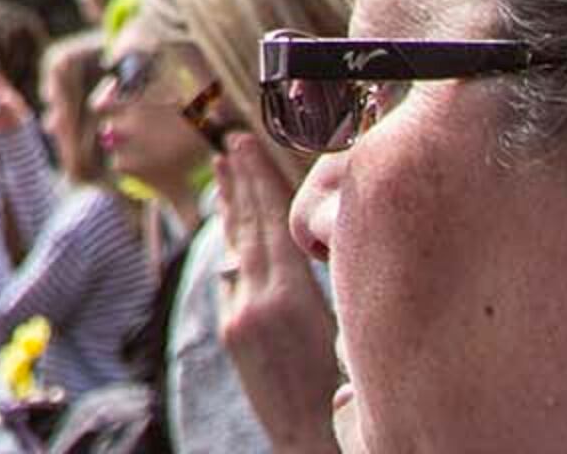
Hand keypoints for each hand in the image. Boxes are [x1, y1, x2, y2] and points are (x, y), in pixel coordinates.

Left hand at [211, 119, 342, 453]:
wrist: (310, 441)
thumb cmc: (345, 392)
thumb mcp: (346, 328)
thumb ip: (326, 281)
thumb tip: (323, 233)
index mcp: (288, 297)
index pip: (269, 221)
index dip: (256, 180)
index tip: (245, 143)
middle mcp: (255, 302)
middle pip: (245, 228)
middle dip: (237, 183)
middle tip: (227, 144)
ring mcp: (237, 317)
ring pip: (232, 249)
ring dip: (228, 209)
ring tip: (220, 172)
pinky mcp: (231, 333)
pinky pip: (230, 276)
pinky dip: (231, 245)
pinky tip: (229, 230)